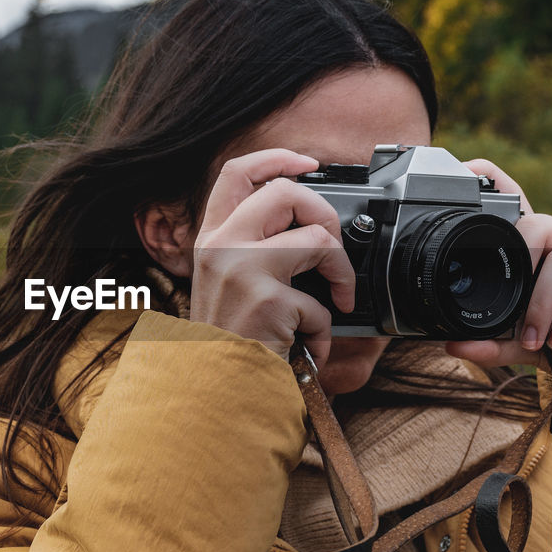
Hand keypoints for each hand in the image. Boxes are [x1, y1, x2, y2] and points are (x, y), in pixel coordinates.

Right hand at [190, 149, 354, 363]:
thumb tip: (307, 228)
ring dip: (341, 272)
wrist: (212, 394)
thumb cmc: (227, 346)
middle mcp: (221, 246)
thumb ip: (253, 252)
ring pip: (318, 239)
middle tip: (333, 248)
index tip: (309, 163)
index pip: (236, 173)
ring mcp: (242, 269)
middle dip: (325, 214)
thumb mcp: (226, 287)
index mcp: (211, 239)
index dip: (277, 158)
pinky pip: (321, 304)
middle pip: (285, 191)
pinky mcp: (267, 299)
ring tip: (336, 301)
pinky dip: (324, 332)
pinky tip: (307, 348)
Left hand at [445, 160, 551, 387]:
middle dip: (519, 267)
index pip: (518, 204)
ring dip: (543, 305)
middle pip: (537, 225)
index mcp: (540, 252)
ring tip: (537, 338)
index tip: (469, 169)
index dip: (496, 181)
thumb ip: (493, 343)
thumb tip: (452, 344)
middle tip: (511, 308)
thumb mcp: (525, 345)